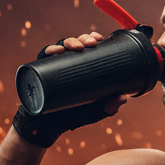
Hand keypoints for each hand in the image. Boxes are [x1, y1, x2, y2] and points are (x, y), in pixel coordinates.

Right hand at [14, 32, 126, 147]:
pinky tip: (55, 51)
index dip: (93, 38)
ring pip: (61, 47)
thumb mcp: (95, 112)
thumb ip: (110, 107)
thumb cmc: (74, 116)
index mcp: (82, 68)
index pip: (88, 48)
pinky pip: (44, 58)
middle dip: (83, 39)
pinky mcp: (41, 72)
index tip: (99, 38)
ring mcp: (54, 67)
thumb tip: (123, 97)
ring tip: (75, 47)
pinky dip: (49, 51)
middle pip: (76, 44)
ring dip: (68, 42)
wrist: (50, 126)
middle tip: (90, 43)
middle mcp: (68, 64)